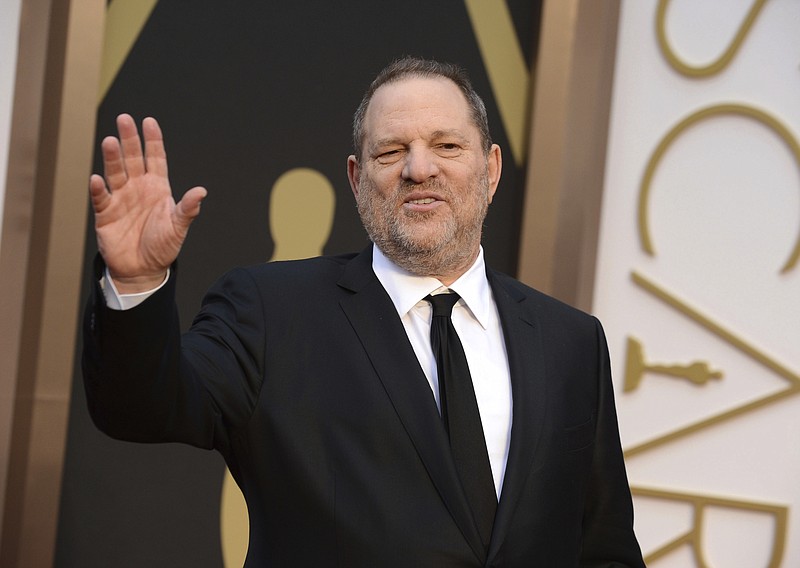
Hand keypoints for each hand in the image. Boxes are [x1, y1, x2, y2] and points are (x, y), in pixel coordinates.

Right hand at [89, 114, 206, 292]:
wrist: (143, 269)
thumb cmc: (163, 246)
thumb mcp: (178, 227)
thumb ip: (188, 209)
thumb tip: (201, 191)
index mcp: (158, 187)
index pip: (155, 158)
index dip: (153, 141)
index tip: (150, 122)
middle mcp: (138, 188)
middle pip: (132, 159)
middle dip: (129, 139)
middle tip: (124, 119)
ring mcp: (121, 198)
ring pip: (115, 172)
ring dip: (112, 158)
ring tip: (111, 142)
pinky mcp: (106, 213)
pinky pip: (101, 197)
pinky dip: (99, 188)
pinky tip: (97, 179)